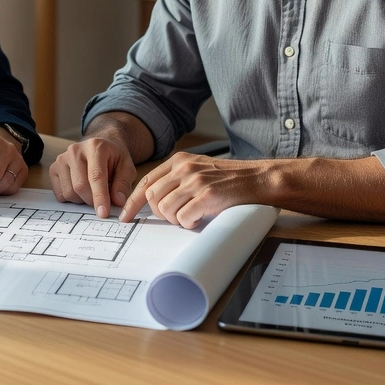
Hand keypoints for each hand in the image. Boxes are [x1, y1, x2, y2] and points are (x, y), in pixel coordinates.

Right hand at [49, 135, 136, 218]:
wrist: (98, 148)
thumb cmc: (113, 159)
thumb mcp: (126, 168)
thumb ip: (123, 184)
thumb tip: (118, 202)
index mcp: (96, 147)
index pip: (96, 176)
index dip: (100, 197)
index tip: (103, 213)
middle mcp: (75, 150)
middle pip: (80, 186)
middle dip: (92, 200)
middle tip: (102, 200)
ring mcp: (62, 159)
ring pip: (69, 192)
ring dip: (82, 200)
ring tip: (91, 191)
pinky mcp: (53, 168)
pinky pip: (60, 194)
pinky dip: (71, 199)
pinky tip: (80, 190)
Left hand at [119, 152, 256, 228]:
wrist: (259, 179)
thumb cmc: (229, 179)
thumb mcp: (199, 169)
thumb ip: (177, 178)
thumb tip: (154, 200)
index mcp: (179, 160)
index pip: (146, 181)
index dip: (133, 201)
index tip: (126, 215)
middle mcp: (184, 168)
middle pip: (152, 197)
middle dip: (161, 214)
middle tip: (177, 217)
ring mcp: (196, 181)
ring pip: (166, 209)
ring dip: (176, 220)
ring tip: (191, 217)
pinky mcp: (207, 196)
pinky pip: (183, 218)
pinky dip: (188, 224)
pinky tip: (199, 220)